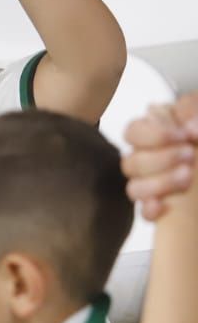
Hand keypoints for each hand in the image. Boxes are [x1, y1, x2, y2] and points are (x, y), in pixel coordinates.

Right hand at [122, 92, 197, 219]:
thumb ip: (194, 110)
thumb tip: (189, 127)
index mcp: (157, 134)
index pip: (133, 132)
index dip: (154, 134)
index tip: (183, 135)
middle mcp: (149, 159)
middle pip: (131, 161)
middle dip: (161, 159)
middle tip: (190, 155)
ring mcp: (154, 184)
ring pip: (134, 187)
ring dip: (159, 183)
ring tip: (187, 178)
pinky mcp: (163, 207)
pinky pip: (144, 212)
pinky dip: (151, 209)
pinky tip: (165, 206)